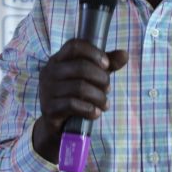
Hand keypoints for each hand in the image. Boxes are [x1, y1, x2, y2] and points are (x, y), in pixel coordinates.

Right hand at [33, 39, 127, 161]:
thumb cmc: (76, 96)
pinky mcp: (49, 108)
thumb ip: (107, 65)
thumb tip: (124, 54)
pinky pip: (73, 105)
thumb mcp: (91, 78)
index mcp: (58, 59)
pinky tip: (96, 113)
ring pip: (79, 87)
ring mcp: (47, 90)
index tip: (107, 65)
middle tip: (108, 89)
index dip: (94, 52)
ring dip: (99, 97)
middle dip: (101, 78)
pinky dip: (89, 109)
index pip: (74, 45)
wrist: (57, 126)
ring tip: (105, 104)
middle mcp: (49, 72)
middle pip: (80, 67)